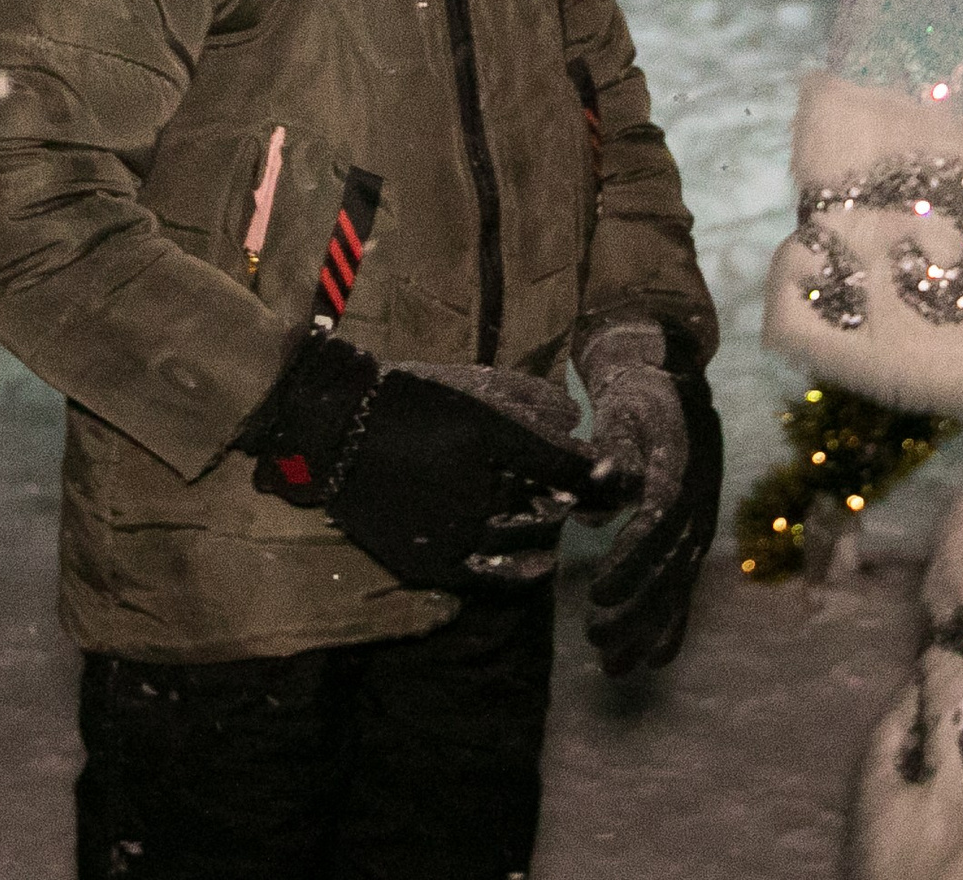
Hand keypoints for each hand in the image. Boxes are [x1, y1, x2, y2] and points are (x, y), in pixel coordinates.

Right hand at [242, 331, 610, 591]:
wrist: (340, 429)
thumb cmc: (414, 399)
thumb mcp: (476, 388)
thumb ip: (531, 402)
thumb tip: (576, 416)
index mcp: (491, 434)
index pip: (568, 464)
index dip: (603, 474)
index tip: (622, 480)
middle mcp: (477, 485)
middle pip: (551, 504)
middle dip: (572, 501)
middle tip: (580, 497)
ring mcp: (453, 528)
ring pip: (524, 537)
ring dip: (545, 527)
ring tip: (550, 515)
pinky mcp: (431, 559)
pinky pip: (491, 575)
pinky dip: (522, 569)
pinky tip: (540, 561)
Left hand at [575, 322, 724, 676]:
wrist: (674, 380)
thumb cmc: (637, 394)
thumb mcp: (624, 408)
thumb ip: (614, 446)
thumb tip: (604, 478)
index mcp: (679, 468)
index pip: (657, 523)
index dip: (630, 561)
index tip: (597, 593)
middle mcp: (696, 502)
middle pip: (669, 566)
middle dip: (635, 610)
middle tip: (596, 642)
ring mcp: (699, 521)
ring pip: (677, 584)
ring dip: (647, 628)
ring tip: (613, 665)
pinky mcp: (692, 533)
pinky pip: (685, 583)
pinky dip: (671, 623)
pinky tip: (654, 659)